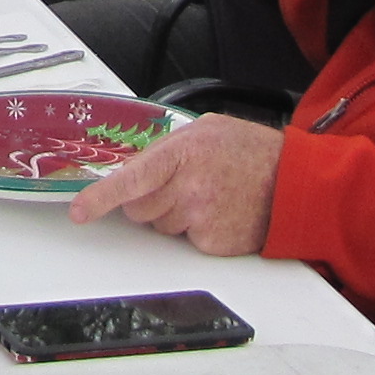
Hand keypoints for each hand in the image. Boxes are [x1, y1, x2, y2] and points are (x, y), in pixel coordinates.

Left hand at [67, 111, 279, 255]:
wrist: (294, 182)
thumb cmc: (251, 152)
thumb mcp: (206, 130)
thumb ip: (166, 148)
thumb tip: (133, 167)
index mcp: (183, 153)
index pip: (131, 180)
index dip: (101, 198)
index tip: (79, 211)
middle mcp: (189, 188)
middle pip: (139, 207)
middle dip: (150, 199)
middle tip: (184, 183)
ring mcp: (200, 218)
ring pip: (159, 226)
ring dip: (174, 214)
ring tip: (209, 195)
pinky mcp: (212, 243)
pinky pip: (184, 240)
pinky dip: (195, 230)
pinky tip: (219, 212)